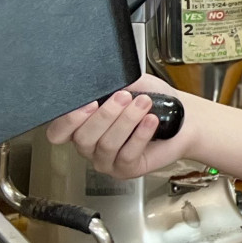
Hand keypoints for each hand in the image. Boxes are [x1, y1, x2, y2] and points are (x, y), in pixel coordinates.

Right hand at [44, 74, 187, 179]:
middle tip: (125, 97)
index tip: (90, 102)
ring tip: (143, 104)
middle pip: (83, 138)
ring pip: (106, 145)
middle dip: (106, 114)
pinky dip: (140, 134)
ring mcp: (107, 160)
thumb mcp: (130, 84)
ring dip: (126, 121)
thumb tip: (101, 74)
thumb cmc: (154, 100)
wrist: (183, 116)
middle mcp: (90, 146)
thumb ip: (111, 82)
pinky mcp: (126, 169)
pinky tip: (150, 121)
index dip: (68, 120)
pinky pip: (127, 155)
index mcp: (82, 125)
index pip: (58, 132)